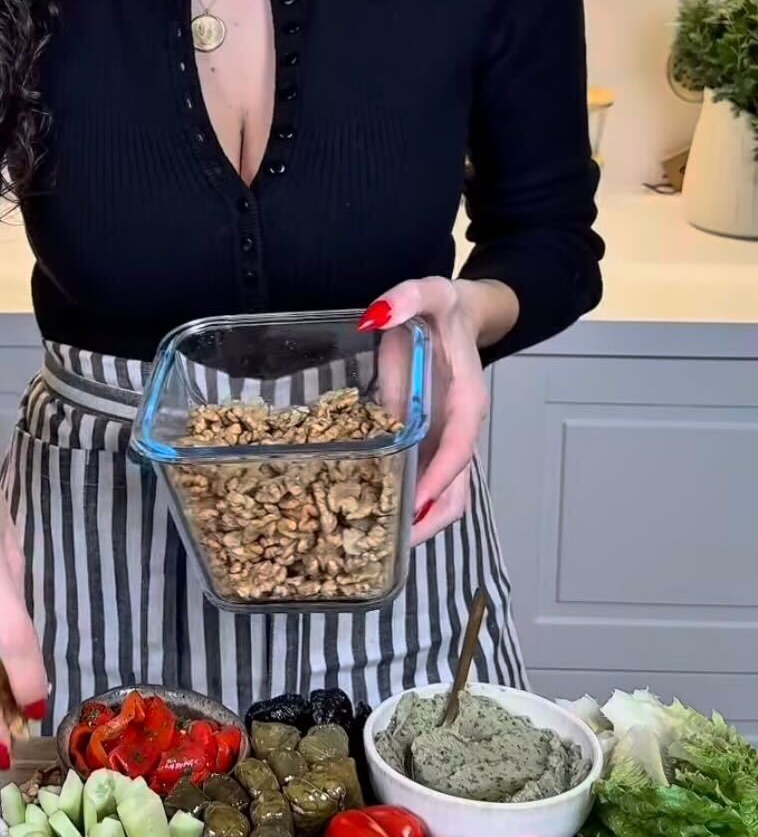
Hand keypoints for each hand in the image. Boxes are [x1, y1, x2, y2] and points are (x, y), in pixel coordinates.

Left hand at [360, 277, 511, 546]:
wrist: (454, 311)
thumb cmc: (444, 306)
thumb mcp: (429, 292)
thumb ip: (407, 297)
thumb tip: (377, 313)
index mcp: (467, 400)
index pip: (459, 448)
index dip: (440, 479)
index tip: (416, 504)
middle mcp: (459, 428)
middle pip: (456, 489)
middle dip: (430, 519)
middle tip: (391, 544)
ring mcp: (442, 438)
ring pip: (440, 494)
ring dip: (416, 519)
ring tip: (376, 542)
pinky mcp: (425, 438)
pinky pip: (418, 478)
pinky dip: (402, 500)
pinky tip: (368, 513)